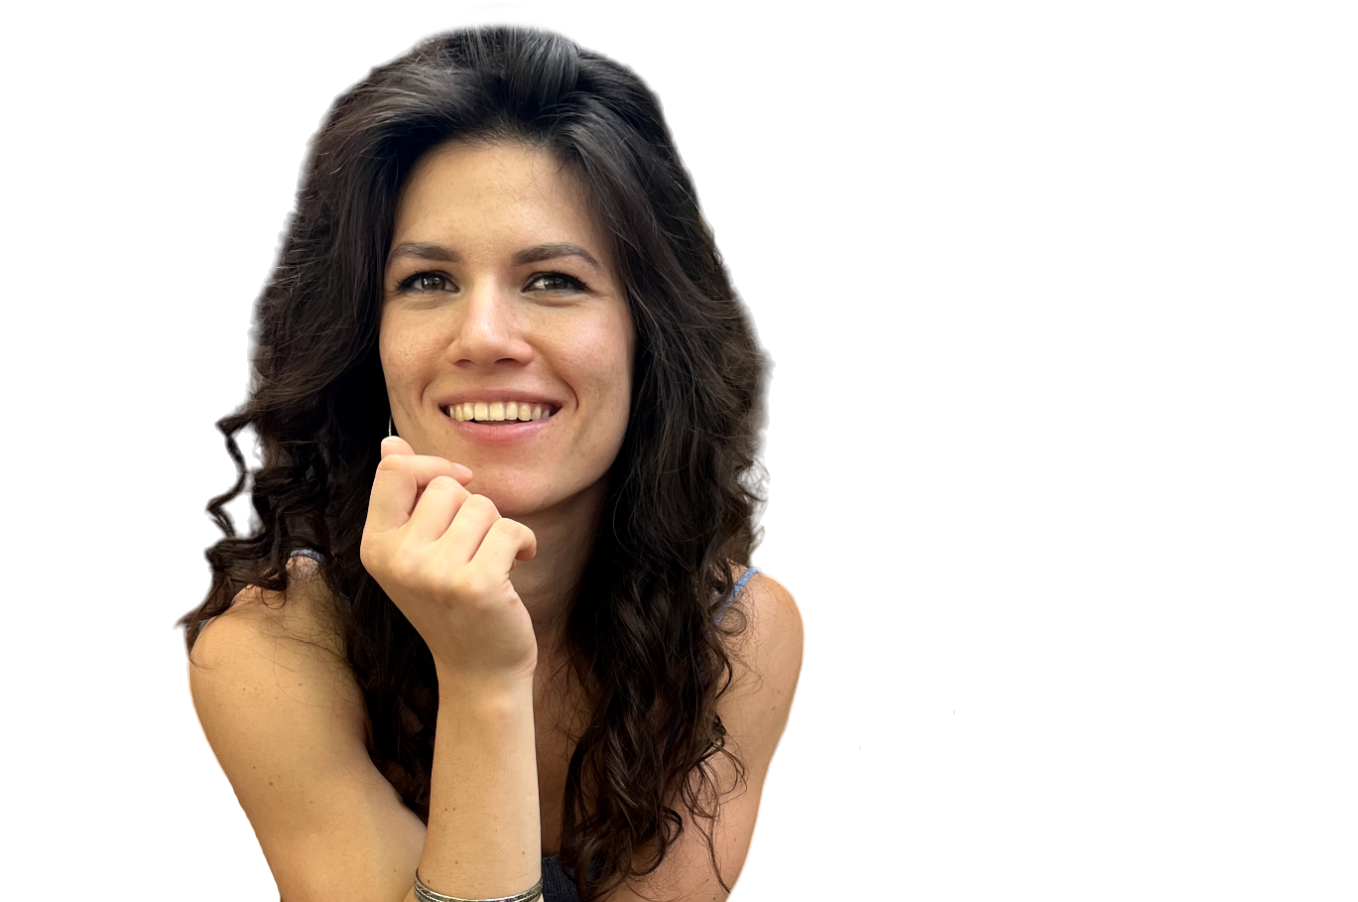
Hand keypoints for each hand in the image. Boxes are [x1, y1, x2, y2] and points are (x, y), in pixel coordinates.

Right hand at [359, 436, 538, 684]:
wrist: (479, 669)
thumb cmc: (451, 601)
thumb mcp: (415, 550)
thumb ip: (403, 496)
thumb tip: (390, 441)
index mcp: (375, 546)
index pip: (395, 470)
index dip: (432, 465)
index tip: (458, 483)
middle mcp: (397, 559)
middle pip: (447, 485)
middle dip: (471, 508)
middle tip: (472, 547)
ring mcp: (435, 573)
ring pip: (482, 505)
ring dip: (498, 528)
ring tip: (491, 560)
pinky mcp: (476, 584)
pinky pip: (511, 529)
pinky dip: (524, 542)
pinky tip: (518, 565)